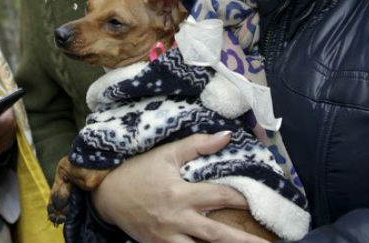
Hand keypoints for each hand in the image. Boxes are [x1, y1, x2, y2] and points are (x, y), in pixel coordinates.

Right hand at [92, 132, 268, 242]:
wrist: (105, 194)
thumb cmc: (136, 171)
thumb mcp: (164, 154)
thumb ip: (196, 145)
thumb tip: (226, 136)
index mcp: (180, 193)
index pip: (220, 196)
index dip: (243, 198)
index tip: (263, 200)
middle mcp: (177, 218)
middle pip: (218, 234)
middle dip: (245, 241)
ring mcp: (168, 236)